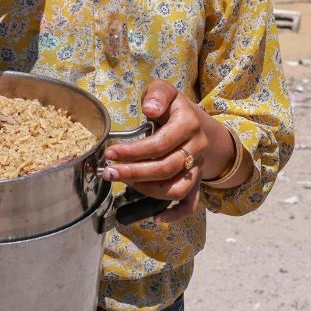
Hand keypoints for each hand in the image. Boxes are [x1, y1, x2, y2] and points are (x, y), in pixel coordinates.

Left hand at [102, 80, 229, 222]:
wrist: (201, 125)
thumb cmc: (175, 109)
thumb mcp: (167, 92)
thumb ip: (158, 95)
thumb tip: (150, 109)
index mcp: (188, 126)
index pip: (159, 144)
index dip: (133, 151)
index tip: (110, 153)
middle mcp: (196, 149)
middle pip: (165, 168)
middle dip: (134, 173)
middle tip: (109, 173)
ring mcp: (197, 169)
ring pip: (177, 189)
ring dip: (148, 191)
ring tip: (124, 183)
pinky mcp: (196, 184)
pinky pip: (190, 204)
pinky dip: (175, 215)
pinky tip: (155, 218)